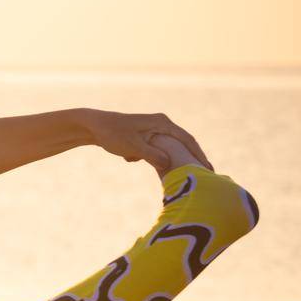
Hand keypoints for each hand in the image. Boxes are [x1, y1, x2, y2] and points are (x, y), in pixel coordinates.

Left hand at [80, 109, 211, 170]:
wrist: (92, 126)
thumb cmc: (112, 134)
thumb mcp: (133, 146)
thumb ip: (152, 155)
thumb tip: (168, 164)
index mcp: (162, 123)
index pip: (187, 140)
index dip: (199, 155)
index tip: (208, 169)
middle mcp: (161, 124)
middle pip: (182, 144)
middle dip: (190, 160)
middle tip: (204, 176)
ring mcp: (153, 130)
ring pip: (168, 149)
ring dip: (171, 162)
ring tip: (183, 177)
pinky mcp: (145, 137)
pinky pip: (155, 150)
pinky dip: (152, 159)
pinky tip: (133, 159)